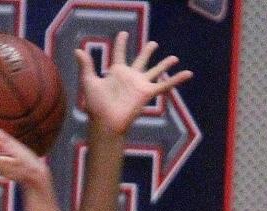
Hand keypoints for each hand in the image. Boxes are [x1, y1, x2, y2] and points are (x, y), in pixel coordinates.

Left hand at [77, 33, 192, 137]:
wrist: (106, 122)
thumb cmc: (96, 106)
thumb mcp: (89, 82)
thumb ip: (86, 66)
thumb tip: (78, 50)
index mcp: (116, 72)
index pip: (119, 53)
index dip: (121, 43)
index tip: (123, 34)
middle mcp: (130, 77)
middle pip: (140, 61)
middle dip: (147, 52)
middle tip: (153, 44)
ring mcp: (140, 84)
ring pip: (155, 70)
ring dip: (164, 64)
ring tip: (174, 57)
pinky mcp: (147, 93)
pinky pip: (165, 85)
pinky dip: (177, 80)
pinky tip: (188, 73)